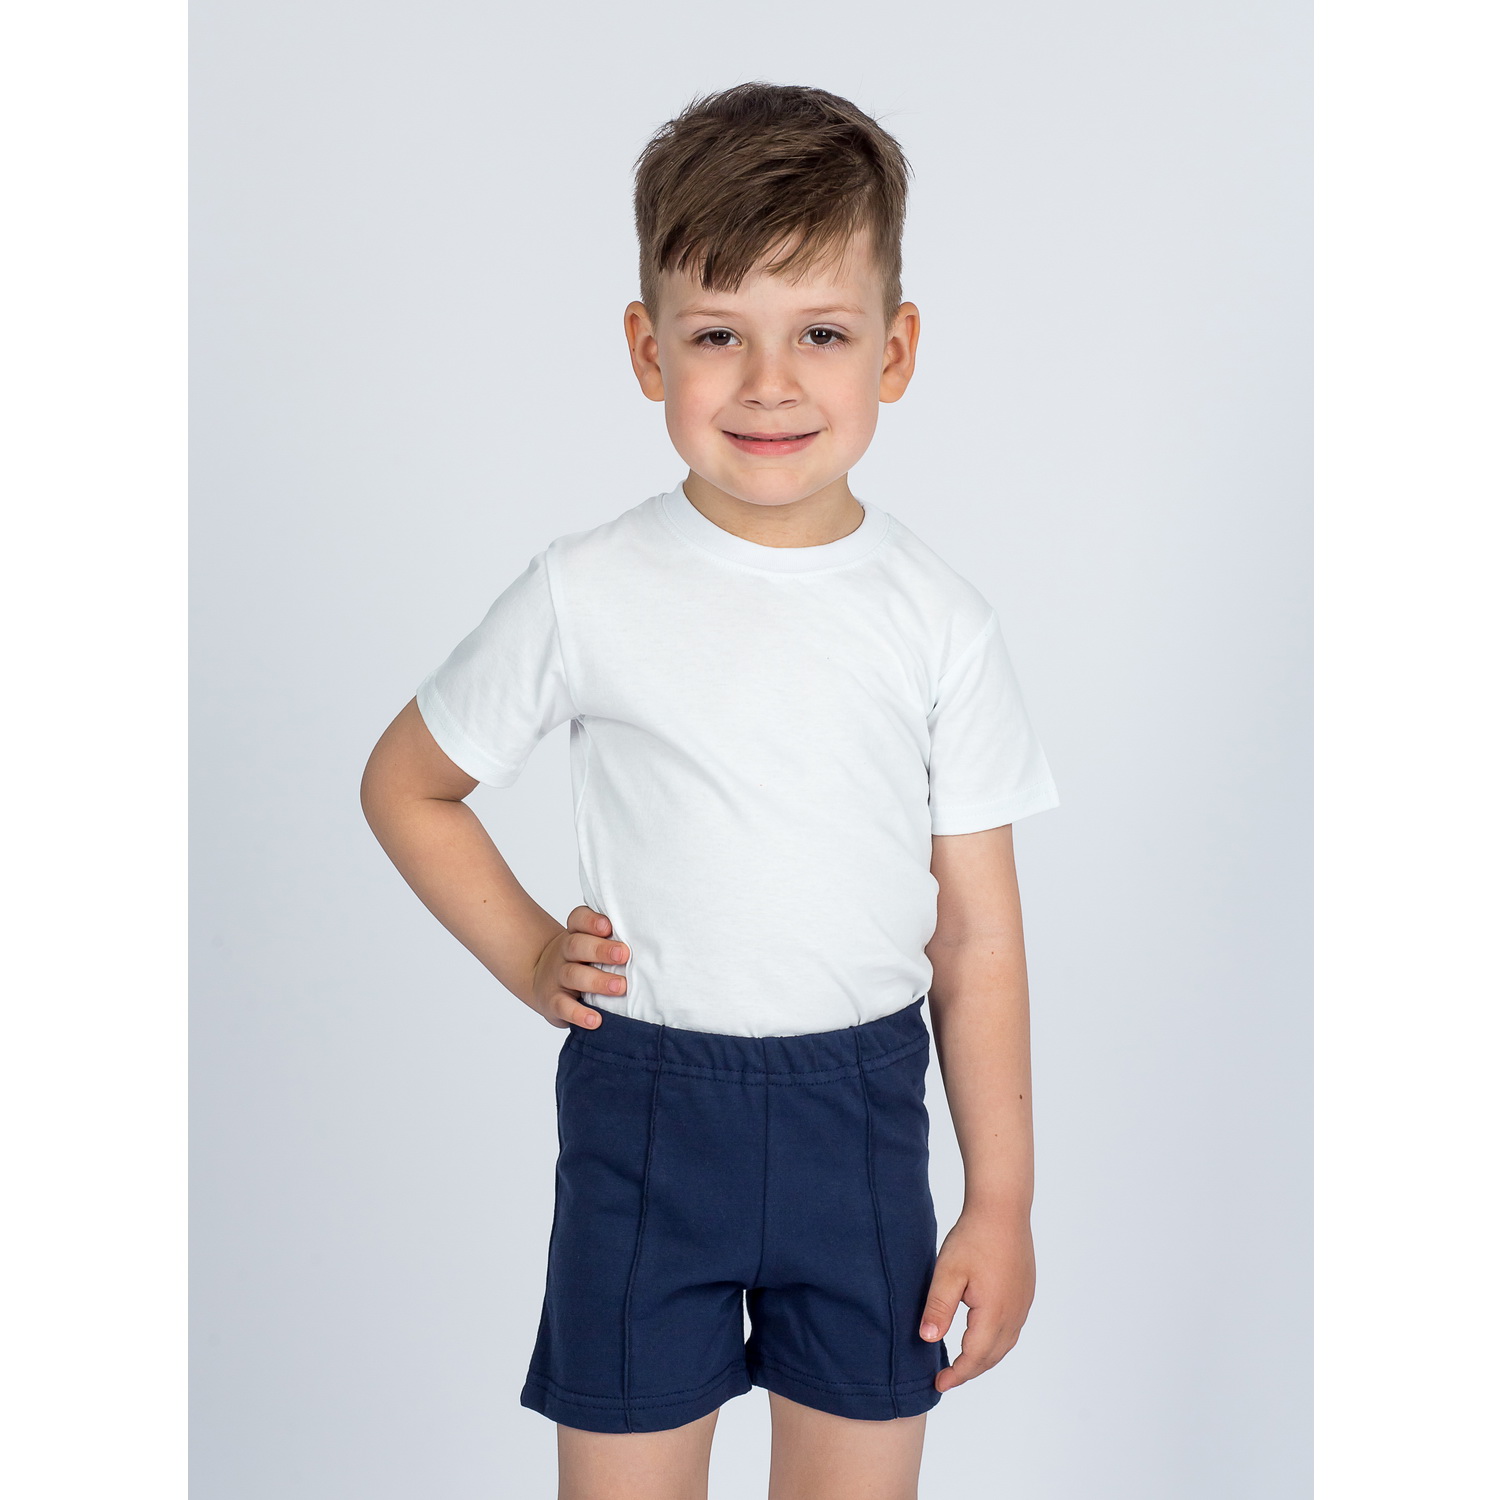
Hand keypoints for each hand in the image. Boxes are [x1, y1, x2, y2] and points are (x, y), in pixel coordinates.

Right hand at [527, 906, 629, 1029]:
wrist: (541, 978)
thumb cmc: (582, 960)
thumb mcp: (592, 945)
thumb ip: (615, 942)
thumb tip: (652, 949)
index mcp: (576, 934)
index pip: (578, 919)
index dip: (591, 921)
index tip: (609, 927)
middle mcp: (565, 953)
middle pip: (577, 945)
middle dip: (601, 950)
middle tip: (624, 955)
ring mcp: (558, 977)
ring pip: (573, 975)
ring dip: (597, 981)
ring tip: (619, 986)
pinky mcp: (553, 1001)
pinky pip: (563, 1006)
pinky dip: (578, 1014)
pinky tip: (595, 1020)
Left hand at [920, 1208, 1035, 1391]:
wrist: (1003, 1209)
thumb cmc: (973, 1237)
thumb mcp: (947, 1272)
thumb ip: (938, 1308)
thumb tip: (928, 1340)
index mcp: (994, 1314)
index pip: (975, 1358)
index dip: (957, 1375)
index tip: (938, 1384)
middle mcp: (1014, 1314)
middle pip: (992, 1357)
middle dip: (970, 1371)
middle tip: (946, 1377)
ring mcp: (1023, 1304)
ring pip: (1005, 1344)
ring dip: (984, 1358)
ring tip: (962, 1361)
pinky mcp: (1025, 1292)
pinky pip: (1012, 1329)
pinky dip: (995, 1342)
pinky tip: (982, 1335)